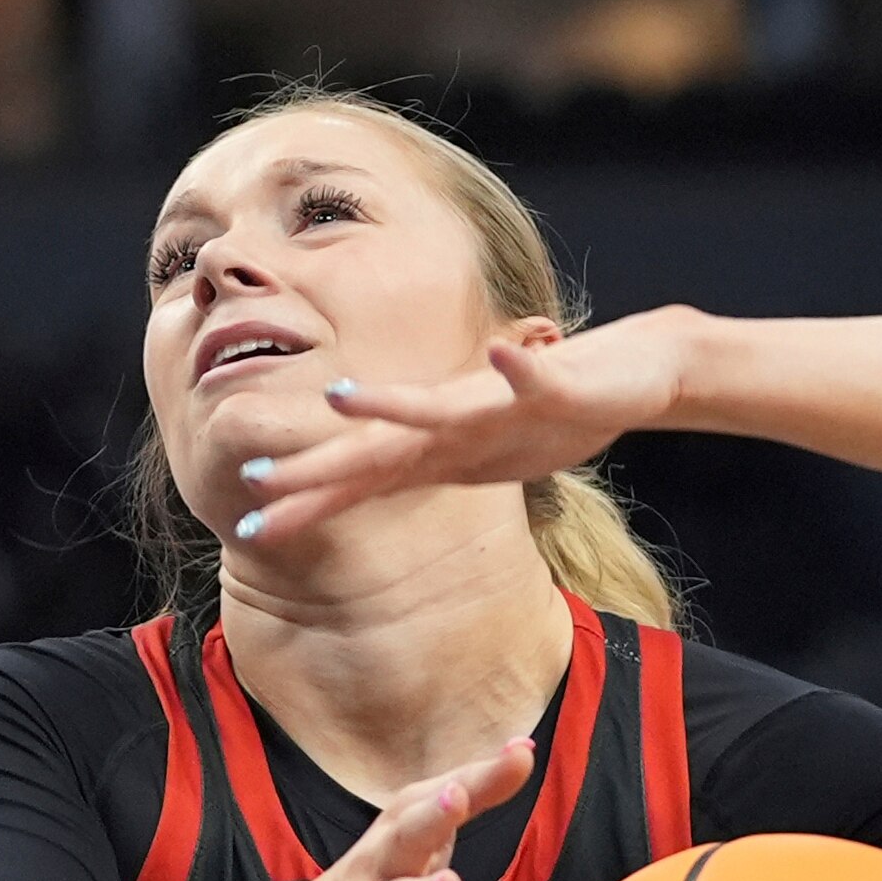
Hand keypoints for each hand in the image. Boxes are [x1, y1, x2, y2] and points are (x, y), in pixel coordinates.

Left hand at [229, 314, 694, 547]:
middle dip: (319, 471)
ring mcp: (496, 403)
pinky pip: (534, 378)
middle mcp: (454, 423)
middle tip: (255, 482)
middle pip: (378, 452)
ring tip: (339, 395)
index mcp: (439, 448)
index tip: (250, 529)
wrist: (631, 370)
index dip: (308, 504)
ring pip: (437, 406)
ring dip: (389, 401)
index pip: (362, 481)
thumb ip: (432, 469)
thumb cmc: (555, 417)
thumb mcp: (484, 460)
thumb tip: (379, 486)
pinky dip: (518, 368)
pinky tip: (504, 351)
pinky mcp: (552, 385)